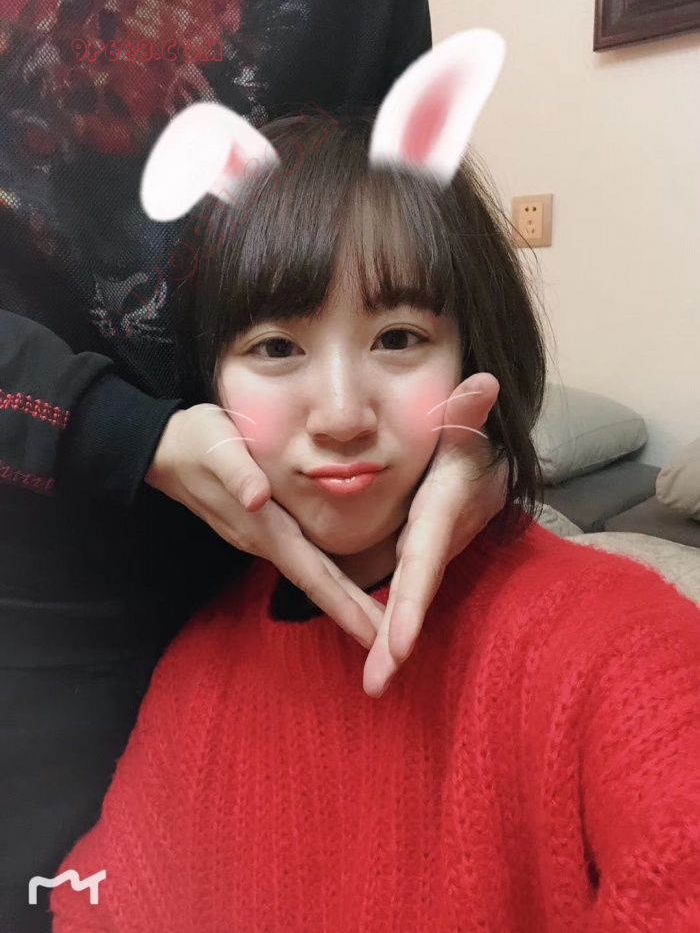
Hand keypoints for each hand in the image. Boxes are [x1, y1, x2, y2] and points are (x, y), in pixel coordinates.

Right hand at [145, 404, 383, 648]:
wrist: (162, 449)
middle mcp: (264, 541)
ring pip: (311, 575)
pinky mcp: (260, 527)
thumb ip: (237, 473)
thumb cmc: (195, 441)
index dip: (343, 603)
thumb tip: (258, 499)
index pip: (312, 574)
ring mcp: (261, 538)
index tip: (373, 633)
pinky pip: (303, 560)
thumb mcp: (216, 448)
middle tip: (389, 643)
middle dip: (352, 614)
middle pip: (316, 584)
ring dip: (342, 600)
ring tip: (376, 621)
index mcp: (264, 527)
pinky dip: (327, 579)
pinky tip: (342, 584)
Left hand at [362, 372, 505, 696]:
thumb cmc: (465, 441)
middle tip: (377, 684)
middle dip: (399, 641)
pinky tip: (378, 658)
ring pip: (413, 599)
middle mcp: (442, 538)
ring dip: (395, 644)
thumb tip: (485, 383)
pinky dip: (395, 627)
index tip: (399, 644)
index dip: (415, 599)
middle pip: (419, 593)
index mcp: (443, 509)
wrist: (484, 461)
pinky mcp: (421, 557)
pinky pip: (407, 593)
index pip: (426, 558)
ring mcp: (433, 552)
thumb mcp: (461, 426)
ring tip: (374, 682)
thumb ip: (466, 411)